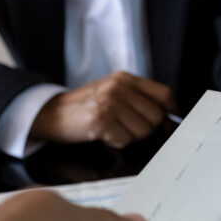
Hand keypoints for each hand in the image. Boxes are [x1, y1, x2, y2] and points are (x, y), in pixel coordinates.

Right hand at [30, 71, 176, 147]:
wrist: (51, 114)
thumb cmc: (83, 107)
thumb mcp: (111, 92)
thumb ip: (136, 98)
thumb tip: (166, 115)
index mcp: (124, 79)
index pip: (163, 93)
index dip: (170, 110)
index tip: (168, 121)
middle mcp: (118, 87)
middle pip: (155, 116)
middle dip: (144, 128)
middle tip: (126, 127)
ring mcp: (109, 103)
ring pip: (142, 131)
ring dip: (129, 136)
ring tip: (112, 129)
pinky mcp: (100, 120)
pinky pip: (124, 140)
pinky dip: (115, 142)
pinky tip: (103, 134)